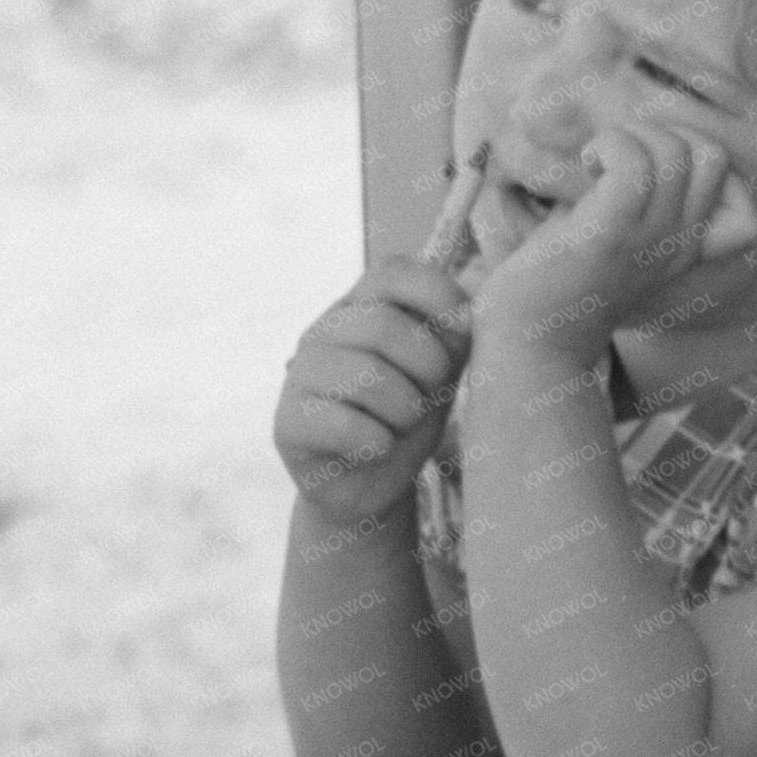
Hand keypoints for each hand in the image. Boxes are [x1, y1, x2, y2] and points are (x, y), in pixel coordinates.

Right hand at [275, 256, 471, 523]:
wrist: (369, 485)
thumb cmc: (406, 417)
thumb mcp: (440, 371)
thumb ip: (452, 338)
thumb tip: (469, 314)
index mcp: (363, 307)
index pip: (394, 271)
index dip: (438, 295)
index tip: (466, 334)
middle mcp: (324, 330)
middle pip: (382, 324)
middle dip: (426, 367)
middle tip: (430, 396)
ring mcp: (300, 374)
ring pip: (365, 375)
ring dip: (405, 410)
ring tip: (401, 425)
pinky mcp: (287, 421)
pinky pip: (343, 423)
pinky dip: (378, 441)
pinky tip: (378, 447)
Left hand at [468, 118, 756, 368]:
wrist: (533, 338)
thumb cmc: (561, 279)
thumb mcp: (615, 236)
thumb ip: (634, 201)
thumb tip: (623, 142)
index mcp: (688, 245)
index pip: (736, 191)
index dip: (696, 154)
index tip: (647, 166)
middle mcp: (680, 243)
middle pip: (712, 156)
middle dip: (661, 134)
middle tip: (615, 160)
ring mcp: (650, 239)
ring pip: (675, 152)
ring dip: (630, 138)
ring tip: (596, 163)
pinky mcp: (611, 234)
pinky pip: (633, 163)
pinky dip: (609, 147)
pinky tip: (585, 166)